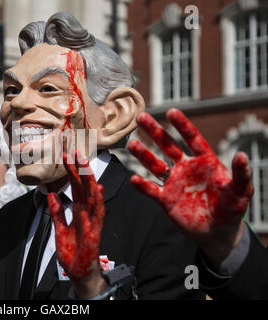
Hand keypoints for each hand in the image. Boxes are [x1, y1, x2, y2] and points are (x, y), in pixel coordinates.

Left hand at [48, 150, 106, 297]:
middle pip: (84, 186)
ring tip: (84, 163)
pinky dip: (98, 202)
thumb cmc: (72, 253)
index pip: (75, 186)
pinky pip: (98, 215)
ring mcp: (92, 221)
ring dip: (89, 179)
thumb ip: (57, 212)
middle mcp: (87, 212)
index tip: (66, 156)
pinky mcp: (96, 232)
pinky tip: (98, 189)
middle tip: (74, 151)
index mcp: (78, 211)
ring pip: (93, 195)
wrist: (78, 273)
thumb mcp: (59, 229)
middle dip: (80, 169)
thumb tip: (51, 195)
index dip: (71, 171)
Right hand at [128, 108, 253, 264]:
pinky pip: (151, 189)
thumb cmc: (232, 209)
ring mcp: (173, 183)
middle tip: (141, 117)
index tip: (171, 111)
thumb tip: (242, 155)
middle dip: (155, 131)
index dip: (182, 125)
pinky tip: (133, 179)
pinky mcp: (165, 199)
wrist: (217, 233)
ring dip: (143, 154)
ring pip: (155, 165)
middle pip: (167, 146)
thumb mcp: (241, 191)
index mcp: (203, 162)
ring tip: (132, 144)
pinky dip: (141, 185)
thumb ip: (241, 174)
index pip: (191, 139)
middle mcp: (185, 168)